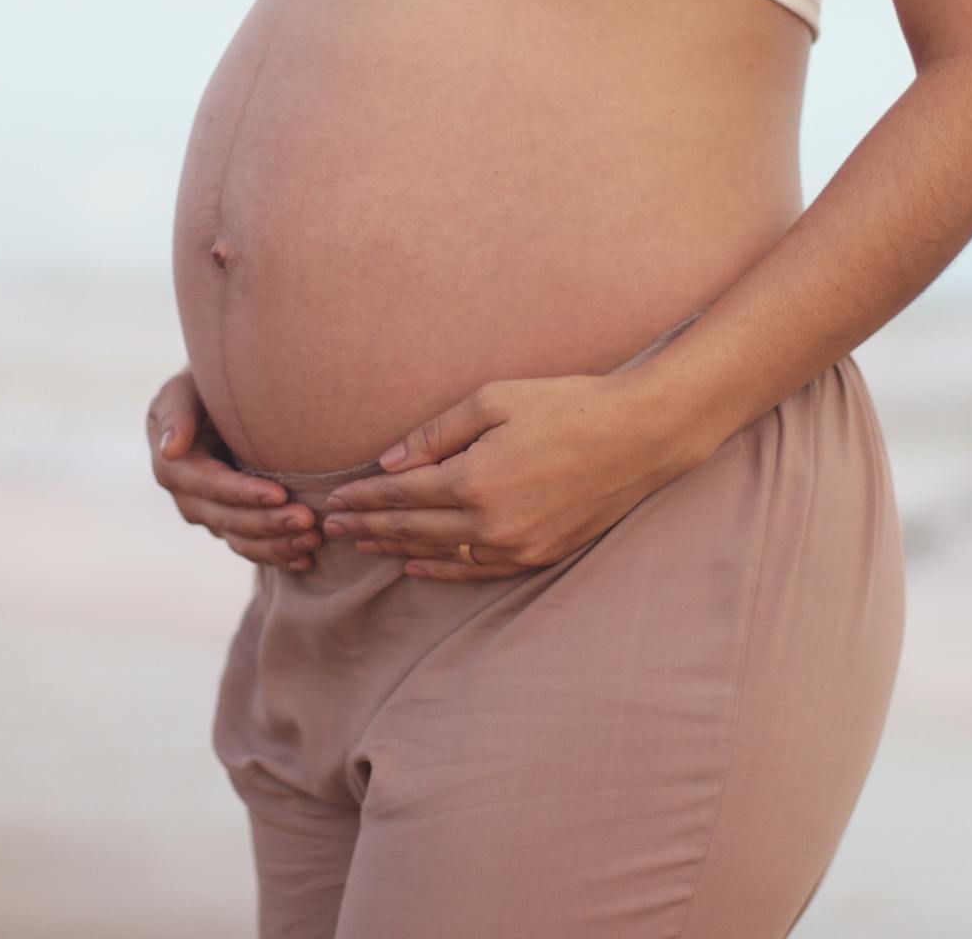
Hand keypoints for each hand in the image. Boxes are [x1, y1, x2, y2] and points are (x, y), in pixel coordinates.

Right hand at [147, 367, 322, 571]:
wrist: (216, 402)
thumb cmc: (201, 387)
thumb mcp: (183, 390)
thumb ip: (176, 414)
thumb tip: (170, 449)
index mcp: (175, 468)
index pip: (212, 487)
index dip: (244, 494)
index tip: (280, 494)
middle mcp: (190, 499)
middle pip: (230, 520)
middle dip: (269, 523)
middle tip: (309, 520)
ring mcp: (211, 516)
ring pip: (243, 541)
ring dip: (278, 545)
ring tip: (313, 540)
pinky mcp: (232, 525)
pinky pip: (252, 548)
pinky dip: (278, 555)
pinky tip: (305, 560)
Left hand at [318, 371, 703, 580]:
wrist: (641, 435)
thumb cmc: (568, 404)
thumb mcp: (495, 401)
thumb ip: (436, 433)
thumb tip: (387, 463)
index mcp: (474, 480)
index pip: (400, 496)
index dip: (362, 499)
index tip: (334, 500)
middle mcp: (490, 522)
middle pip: (412, 529)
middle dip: (367, 527)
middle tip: (330, 529)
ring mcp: (517, 545)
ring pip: (439, 554)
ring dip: (395, 550)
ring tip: (361, 546)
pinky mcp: (540, 554)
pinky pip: (477, 571)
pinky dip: (442, 570)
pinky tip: (415, 566)